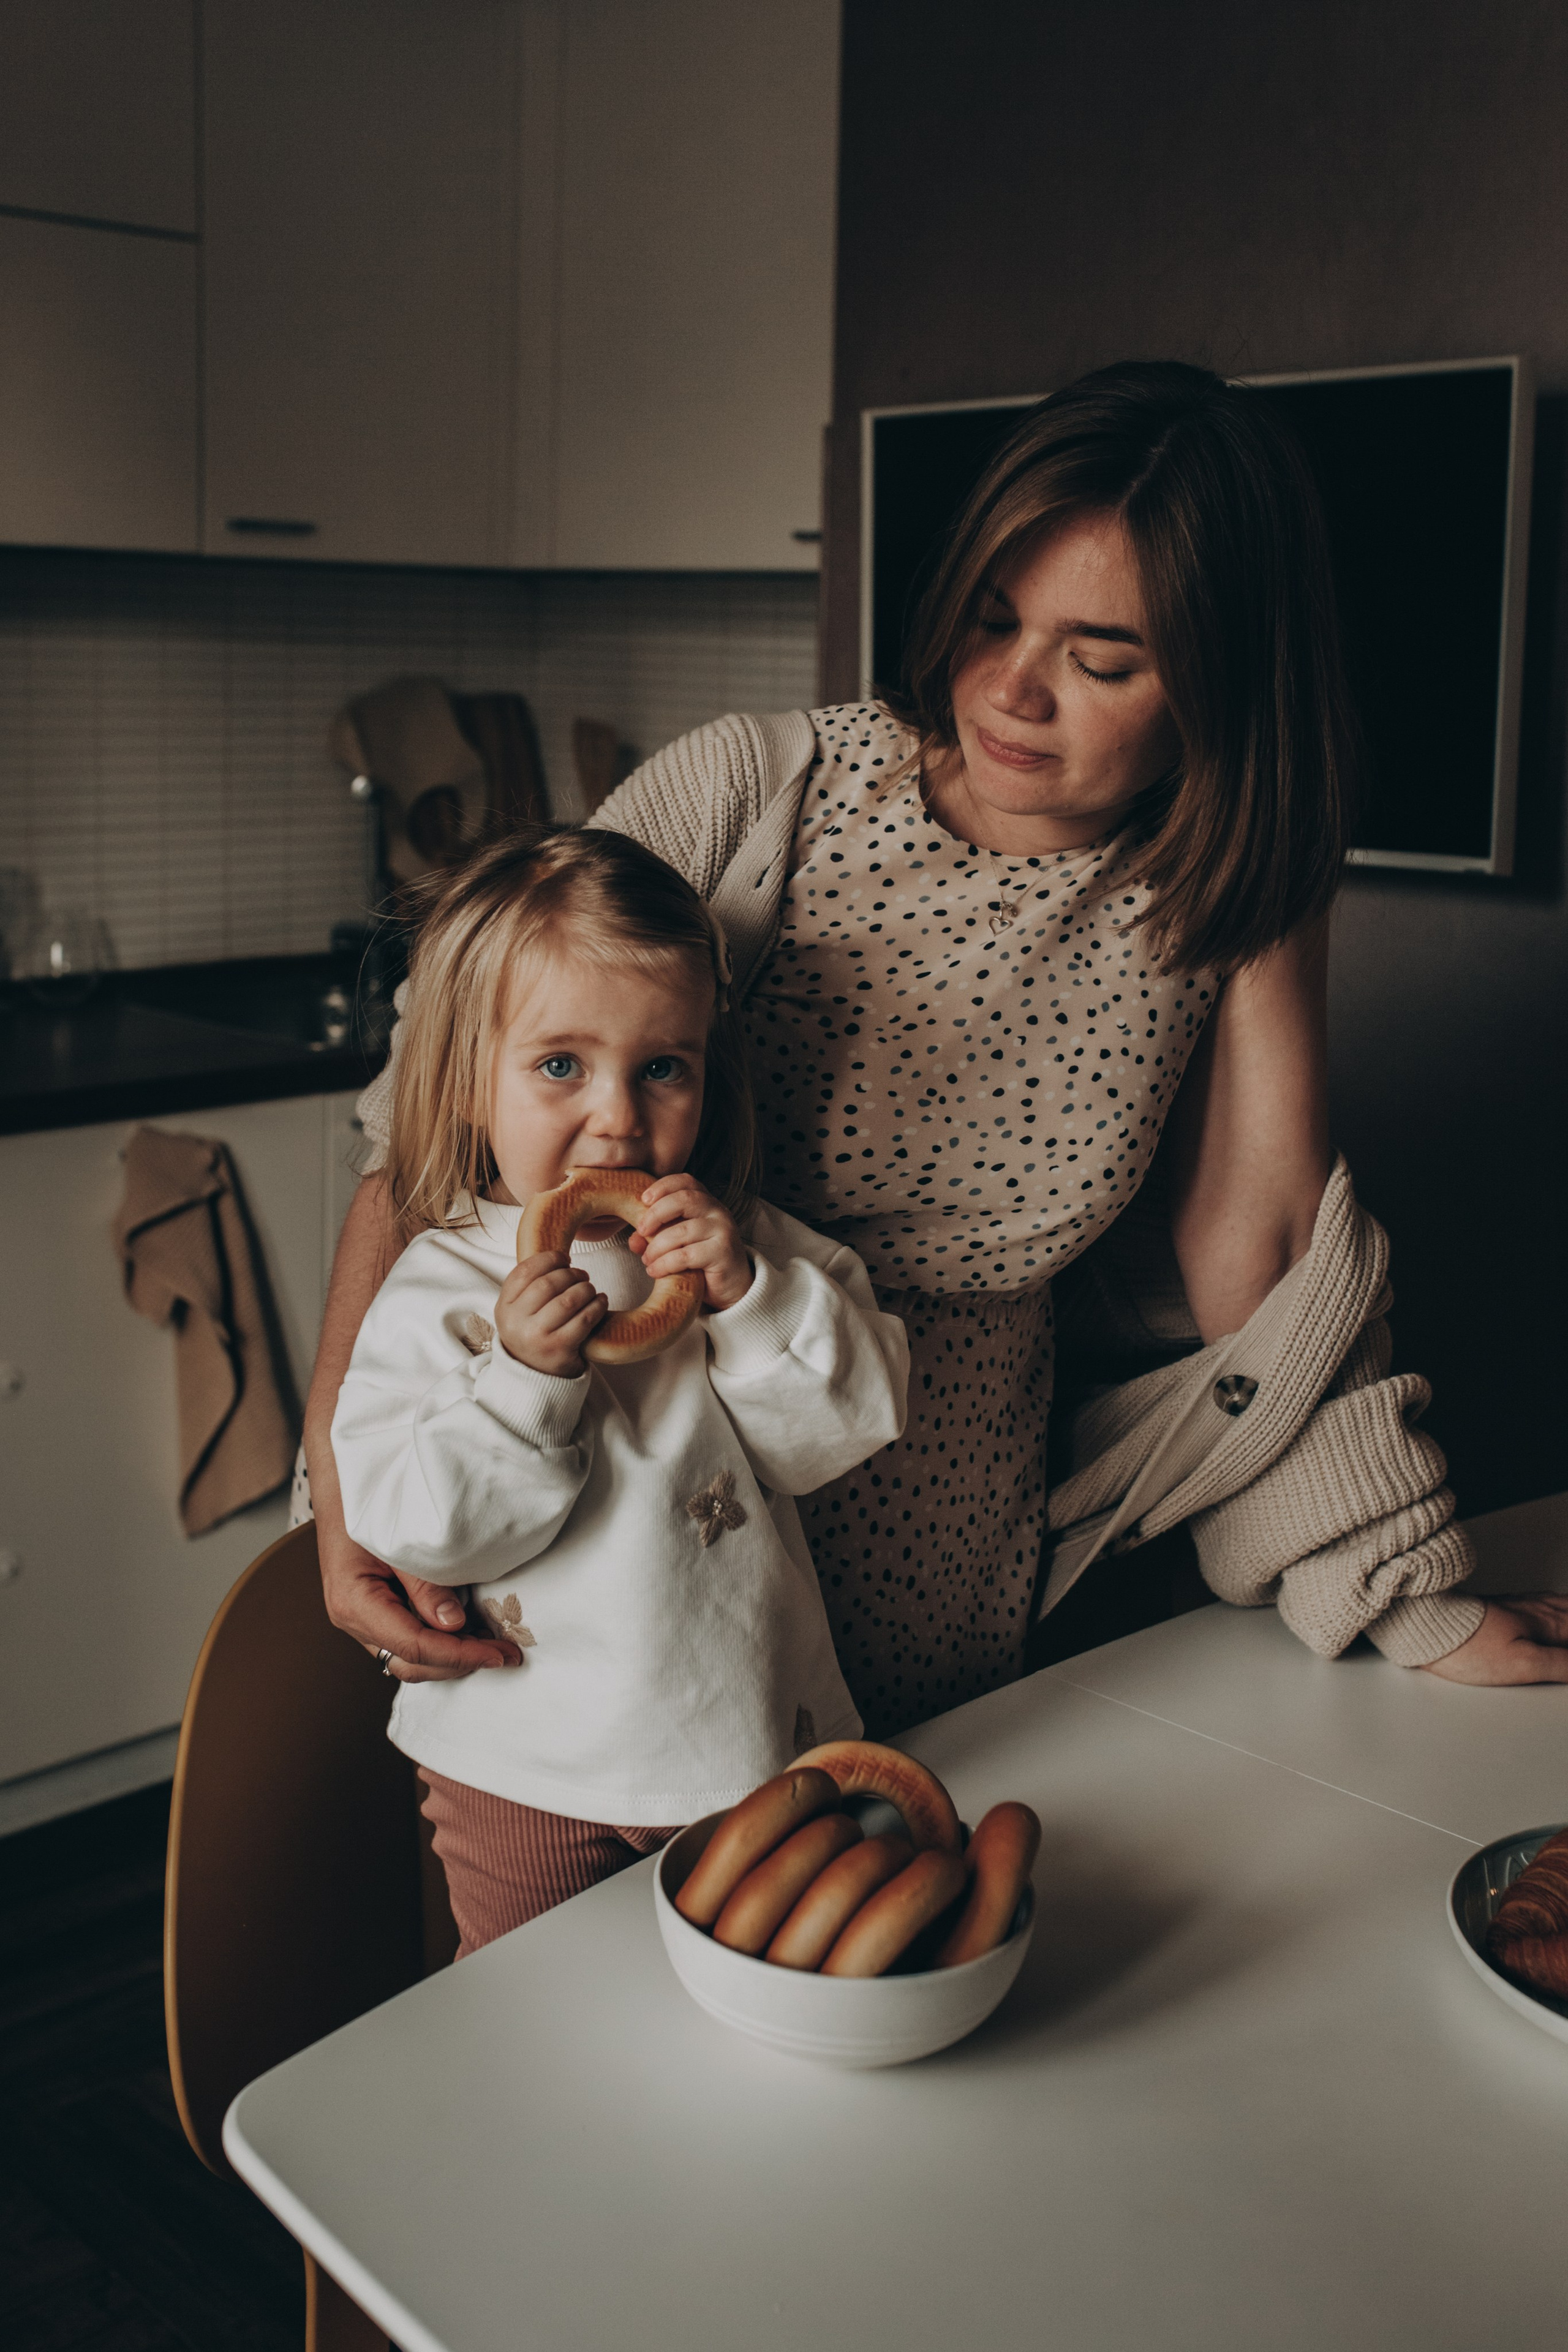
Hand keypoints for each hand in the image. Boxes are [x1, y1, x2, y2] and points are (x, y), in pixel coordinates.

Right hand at [318, 1517, 522, 1682]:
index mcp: (354, 1603)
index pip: (413, 1646)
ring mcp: (364, 1622)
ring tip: (492, 1644)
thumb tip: (454, 1624)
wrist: (343, 1488)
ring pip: (410, 1659)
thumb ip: (424, 1584)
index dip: (459, 1655)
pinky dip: (441, 1643)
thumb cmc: (367, 1506)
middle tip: (504, 1652)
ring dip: (452, 1657)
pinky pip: (410, 1641)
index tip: (497, 1654)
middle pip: (411, 1662)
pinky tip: (470, 1632)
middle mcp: (354, 1621)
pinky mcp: (377, 1616)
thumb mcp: (398, 1540)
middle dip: (460, 1662)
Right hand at [494, 1249, 606, 1375]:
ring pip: (569, 1299)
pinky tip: (600, 1301)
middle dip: (571, 1274)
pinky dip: (597, 1306)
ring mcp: (537, 1338)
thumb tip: (560, 1258)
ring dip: (586, 1289)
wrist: (535, 1377)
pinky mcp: (560, 1350)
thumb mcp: (519, 1312)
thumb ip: (529, 1286)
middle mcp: (516, 1323)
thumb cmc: (533, 1335)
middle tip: (582, 1275)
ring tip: (590, 1289)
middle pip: (548, 1283)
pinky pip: (584, 1319)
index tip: (564, 1259)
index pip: (525, 1272)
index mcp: (504, 1308)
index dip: (548, 1259)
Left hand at [630, 1174, 752, 1309]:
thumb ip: (655, 1238)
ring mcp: (723, 1231)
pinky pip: (686, 1255)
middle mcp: (718, 1212)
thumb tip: (633, 1240)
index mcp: (707, 1203)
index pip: (686, 1181)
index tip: (643, 1199)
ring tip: (647, 1259)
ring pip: (682, 1231)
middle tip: (641, 1231)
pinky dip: (665, 1263)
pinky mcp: (723, 1252)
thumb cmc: (703, 1262)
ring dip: (657, 1246)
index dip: (663, 1186)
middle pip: (684, 1200)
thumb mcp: (677, 1245)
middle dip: (656, 1214)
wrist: (733, 1286)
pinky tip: (655, 1271)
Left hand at [1420, 1595, 1567, 1684]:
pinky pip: (1548, 1604)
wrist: (1426, 1625)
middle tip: (1567, 1657)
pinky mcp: (1505, 1609)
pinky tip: (1555, 1612)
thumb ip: (1564, 1665)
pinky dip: (1562, 1610)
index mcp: (1549, 1623)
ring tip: (1567, 1620)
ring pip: (1563, 1607)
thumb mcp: (1523, 1664)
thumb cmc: (1468, 1645)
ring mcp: (1521, 1606)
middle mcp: (1539, 1610)